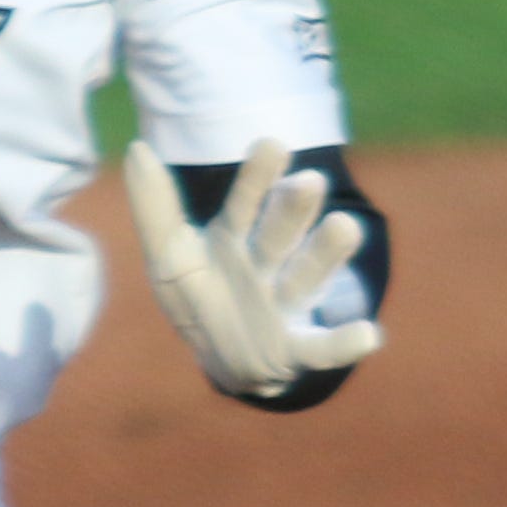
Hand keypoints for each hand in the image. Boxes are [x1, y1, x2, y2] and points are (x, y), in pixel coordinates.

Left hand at [123, 135, 381, 397]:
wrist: (228, 362)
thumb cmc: (201, 300)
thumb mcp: (170, 259)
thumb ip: (155, 208)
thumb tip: (138, 147)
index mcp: (234, 241)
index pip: (244, 204)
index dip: (256, 178)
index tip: (273, 143)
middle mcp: (266, 266)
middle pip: (279, 234)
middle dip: (292, 209)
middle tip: (309, 181)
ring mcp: (284, 306)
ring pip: (306, 276)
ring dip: (326, 253)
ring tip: (346, 226)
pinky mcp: (296, 349)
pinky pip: (322, 347)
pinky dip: (344, 342)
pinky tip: (368, 335)